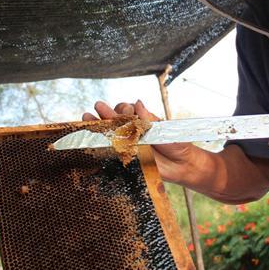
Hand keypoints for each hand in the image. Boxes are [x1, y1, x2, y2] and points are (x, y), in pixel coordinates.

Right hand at [82, 100, 198, 182]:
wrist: (181, 166)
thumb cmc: (175, 144)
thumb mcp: (164, 130)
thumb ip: (149, 119)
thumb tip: (138, 103)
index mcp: (140, 119)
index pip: (126, 110)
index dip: (124, 109)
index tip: (128, 112)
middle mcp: (131, 130)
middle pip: (114, 119)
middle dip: (106, 113)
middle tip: (98, 107)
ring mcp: (127, 143)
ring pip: (109, 132)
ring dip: (97, 124)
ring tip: (87, 117)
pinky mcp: (125, 157)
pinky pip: (110, 150)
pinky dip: (99, 144)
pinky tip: (89, 137)